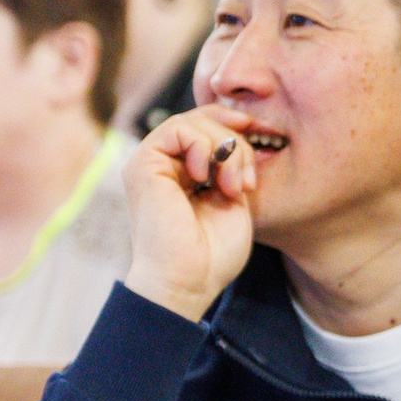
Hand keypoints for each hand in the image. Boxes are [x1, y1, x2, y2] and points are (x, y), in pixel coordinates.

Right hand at [121, 107, 258, 321]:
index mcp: (184, 172)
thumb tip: (241, 129)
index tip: (258, 138)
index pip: (208, 128)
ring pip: (192, 121)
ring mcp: (150, 164)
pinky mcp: (142, 165)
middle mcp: (164, 165)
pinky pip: (176, 128)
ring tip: (231, 185)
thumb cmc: (213, 253)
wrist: (189, 281)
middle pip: (202, 119)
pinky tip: (207, 177)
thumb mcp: (234, 198)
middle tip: (246, 180)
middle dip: (235, 141)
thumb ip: (233, 165)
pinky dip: (202, 145)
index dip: (235, 127)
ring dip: (224, 147)